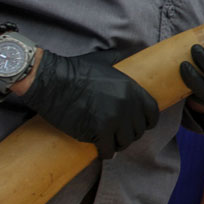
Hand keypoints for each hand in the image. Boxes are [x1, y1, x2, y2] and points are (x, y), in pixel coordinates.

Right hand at [18, 50, 158, 158]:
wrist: (51, 81)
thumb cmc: (74, 70)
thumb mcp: (104, 61)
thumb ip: (120, 59)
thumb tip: (129, 51)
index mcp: (131, 88)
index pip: (152, 112)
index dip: (147, 121)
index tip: (139, 125)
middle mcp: (127, 104)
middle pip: (138, 130)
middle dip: (129, 133)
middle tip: (118, 135)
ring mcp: (114, 118)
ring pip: (125, 142)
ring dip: (118, 144)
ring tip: (110, 142)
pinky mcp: (98, 130)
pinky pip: (108, 150)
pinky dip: (105, 152)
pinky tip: (101, 150)